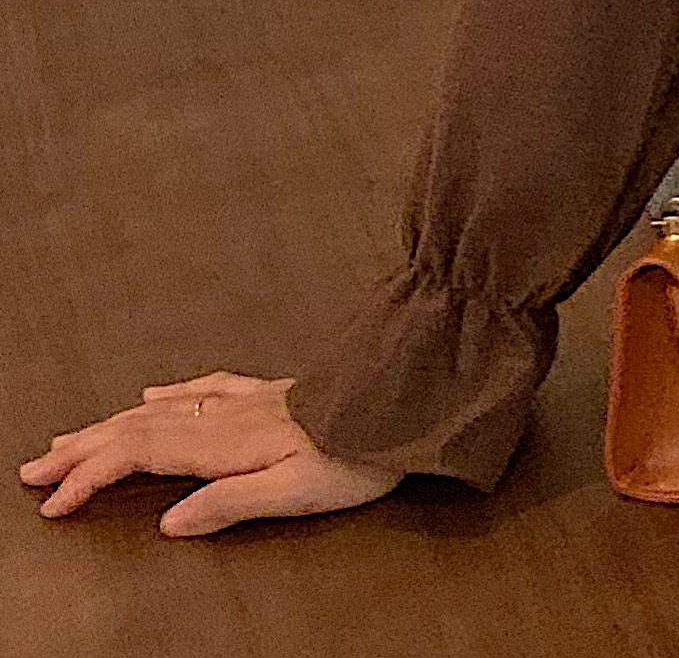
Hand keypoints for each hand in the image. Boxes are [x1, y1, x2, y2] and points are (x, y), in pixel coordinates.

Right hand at [19, 371, 402, 535]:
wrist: (409, 403)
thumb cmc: (358, 458)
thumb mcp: (295, 493)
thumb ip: (229, 504)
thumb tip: (168, 523)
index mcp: (225, 442)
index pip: (140, 456)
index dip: (91, 477)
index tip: (50, 504)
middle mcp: (229, 414)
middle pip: (139, 428)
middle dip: (83, 449)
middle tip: (31, 468)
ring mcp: (250, 399)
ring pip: (164, 407)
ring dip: (112, 423)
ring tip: (70, 436)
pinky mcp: (274, 392)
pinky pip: (207, 385)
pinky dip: (169, 393)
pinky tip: (155, 391)